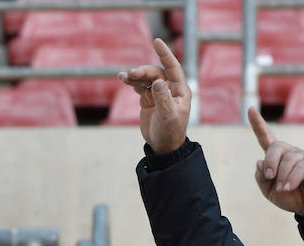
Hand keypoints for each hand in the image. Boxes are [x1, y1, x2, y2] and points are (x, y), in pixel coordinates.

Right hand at [118, 38, 190, 155]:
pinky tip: (122, 79)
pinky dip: (131, 82)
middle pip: (156, 72)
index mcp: (180, 91)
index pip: (173, 67)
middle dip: (143, 71)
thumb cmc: (169, 132)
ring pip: (146, 78)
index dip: (165, 54)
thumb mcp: (167, 116)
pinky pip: (139, 85)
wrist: (163, 146)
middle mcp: (170, 89)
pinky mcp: (148, 99)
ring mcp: (158, 93)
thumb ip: (162, 98)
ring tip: (124, 77)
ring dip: (135, 75)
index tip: (156, 41)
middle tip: (132, 74)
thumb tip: (158, 81)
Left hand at [248, 107, 303, 215]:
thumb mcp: (269, 190)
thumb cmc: (290, 197)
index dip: (258, 124)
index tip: (251, 110)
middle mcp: (290, 153)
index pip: (266, 137)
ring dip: (282, 176)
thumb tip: (260, 161)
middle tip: (269, 176)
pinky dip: (292, 179)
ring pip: (288, 159)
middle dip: (270, 161)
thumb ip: (261, 178)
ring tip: (283, 189)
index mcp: (277, 157)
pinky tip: (289, 187)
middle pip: (276, 146)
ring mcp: (302, 157)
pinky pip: (301, 168)